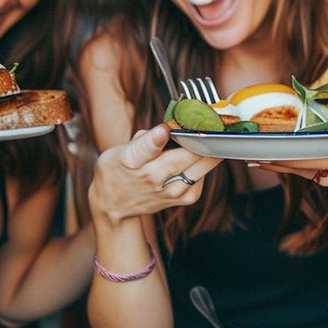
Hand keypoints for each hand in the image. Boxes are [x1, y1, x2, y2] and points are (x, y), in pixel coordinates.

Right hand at [89, 123, 220, 222]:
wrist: (114, 204)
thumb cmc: (118, 170)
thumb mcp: (121, 148)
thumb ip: (146, 137)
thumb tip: (172, 126)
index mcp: (131, 159)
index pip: (146, 148)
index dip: (157, 138)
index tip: (164, 128)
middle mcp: (151, 176)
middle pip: (184, 156)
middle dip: (201, 137)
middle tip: (211, 123)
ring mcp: (169, 190)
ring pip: (200, 166)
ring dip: (210, 150)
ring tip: (214, 137)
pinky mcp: (182, 199)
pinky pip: (202, 178)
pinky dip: (205, 166)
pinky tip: (202, 158)